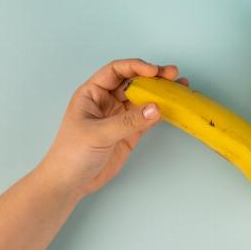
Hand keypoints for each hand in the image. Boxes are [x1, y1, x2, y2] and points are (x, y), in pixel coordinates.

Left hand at [37, 58, 188, 195]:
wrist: (71, 182)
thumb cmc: (72, 154)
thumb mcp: (98, 134)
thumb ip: (128, 122)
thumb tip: (155, 108)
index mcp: (93, 93)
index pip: (116, 71)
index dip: (134, 67)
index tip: (153, 71)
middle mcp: (107, 101)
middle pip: (133, 81)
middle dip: (153, 76)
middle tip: (172, 74)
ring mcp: (120, 116)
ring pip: (144, 98)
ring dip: (160, 92)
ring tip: (179, 85)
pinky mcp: (130, 132)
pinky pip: (148, 117)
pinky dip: (161, 111)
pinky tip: (173, 107)